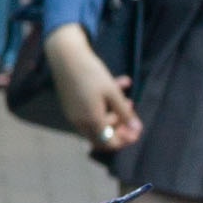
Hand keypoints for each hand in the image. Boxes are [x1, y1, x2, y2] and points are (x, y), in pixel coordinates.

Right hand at [46, 22, 139, 153]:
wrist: (66, 58)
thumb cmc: (92, 74)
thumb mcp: (112, 92)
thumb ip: (125, 112)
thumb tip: (136, 129)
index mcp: (91, 120)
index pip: (108, 143)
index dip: (124, 140)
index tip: (136, 131)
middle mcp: (80, 122)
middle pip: (102, 136)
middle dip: (120, 128)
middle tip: (133, 118)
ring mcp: (74, 115)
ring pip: (98, 123)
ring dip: (114, 115)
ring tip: (128, 100)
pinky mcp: (71, 106)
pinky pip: (90, 113)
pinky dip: (104, 107)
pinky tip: (116, 88)